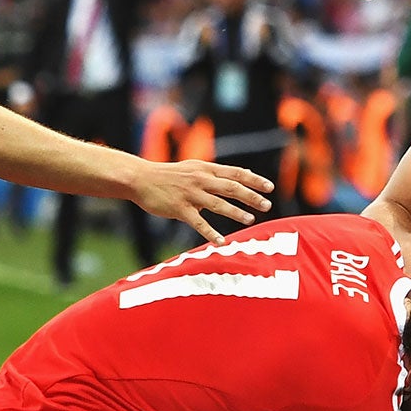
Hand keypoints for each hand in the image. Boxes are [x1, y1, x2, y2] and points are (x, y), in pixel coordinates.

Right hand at [130, 158, 272, 242]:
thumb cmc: (169, 175)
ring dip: (236, 212)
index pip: (236, 173)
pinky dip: (211, 233)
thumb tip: (241, 176)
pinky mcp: (180, 209)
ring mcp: (190, 194)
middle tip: (266, 205)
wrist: (141, 179)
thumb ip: (216, 174)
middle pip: (231, 187)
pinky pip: (199, 223)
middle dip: (251, 196)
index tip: (269, 187)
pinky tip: (221, 241)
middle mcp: (200, 180)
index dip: (254, 180)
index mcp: (205, 169)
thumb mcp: (194, 168)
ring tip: (250, 219)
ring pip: (218, 204)